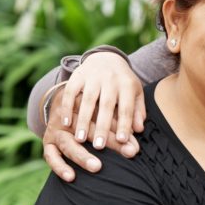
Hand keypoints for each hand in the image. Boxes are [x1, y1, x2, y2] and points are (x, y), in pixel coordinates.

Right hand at [43, 52, 145, 181]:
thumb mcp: (135, 94)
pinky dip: (67, 107)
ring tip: (80, 139)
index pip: (127, 107)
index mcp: (127, 85)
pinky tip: (66, 123)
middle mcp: (110, 79)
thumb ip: (137, 111)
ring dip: (83, 120)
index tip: (122, 141)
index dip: (124, 124)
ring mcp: (92, 76)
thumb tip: (138, 129)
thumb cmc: (123, 83)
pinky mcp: (77, 75)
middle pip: (106, 105)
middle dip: (103, 126)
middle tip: (99, 146)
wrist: (106, 58)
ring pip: (87, 99)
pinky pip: (70, 91)